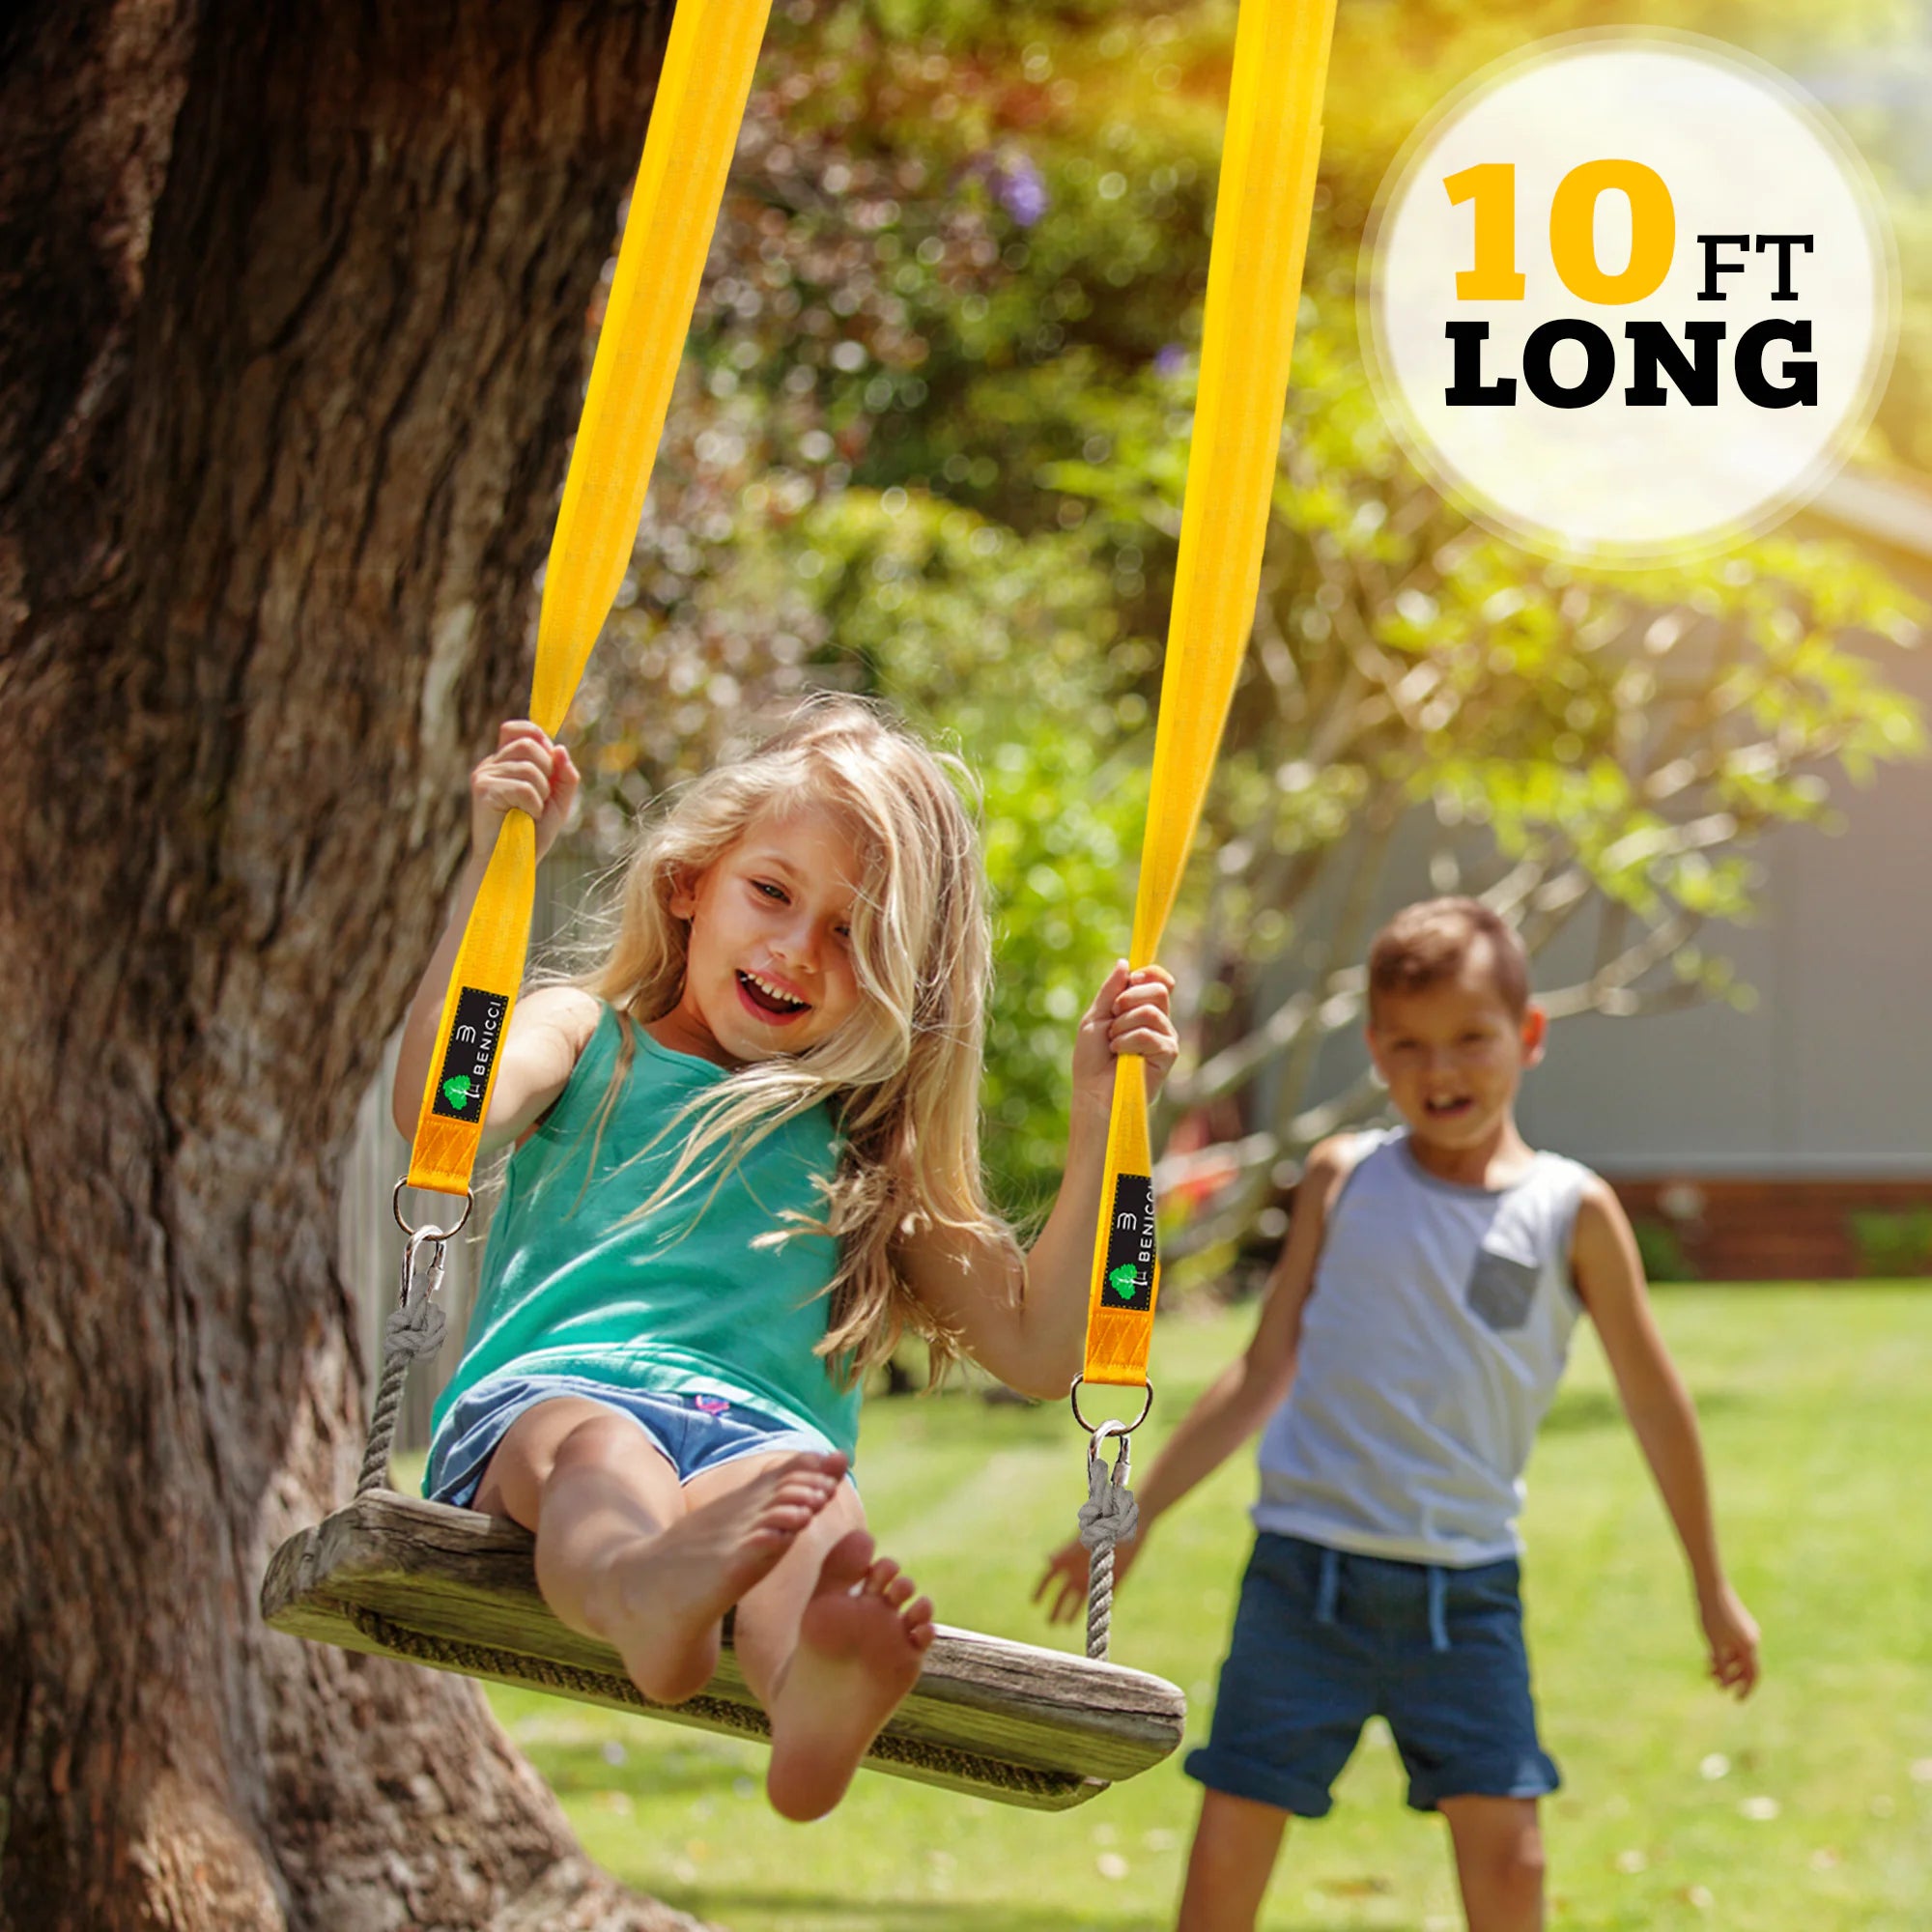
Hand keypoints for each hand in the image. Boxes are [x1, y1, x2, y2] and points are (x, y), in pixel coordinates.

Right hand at [470, 721, 579, 861]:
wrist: (510, 864)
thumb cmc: (531, 835)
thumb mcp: (557, 802)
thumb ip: (564, 776)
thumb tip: (560, 748)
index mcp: (505, 762)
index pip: (518, 729)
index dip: (539, 737)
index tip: (550, 765)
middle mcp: (491, 764)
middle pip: (529, 743)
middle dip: (547, 771)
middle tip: (540, 798)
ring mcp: (484, 775)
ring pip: (531, 767)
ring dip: (542, 794)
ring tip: (531, 812)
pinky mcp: (483, 790)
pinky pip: (524, 787)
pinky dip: (533, 805)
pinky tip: (523, 818)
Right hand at [1033, 1532, 1142, 1625]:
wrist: (1130, 1519)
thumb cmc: (1104, 1523)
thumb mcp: (1082, 1538)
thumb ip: (1066, 1551)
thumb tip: (1046, 1560)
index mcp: (1070, 1557)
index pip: (1051, 1576)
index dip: (1041, 1589)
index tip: (1033, 1603)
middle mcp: (1081, 1568)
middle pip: (1064, 1592)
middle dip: (1055, 1607)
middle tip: (1049, 1624)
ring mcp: (1097, 1575)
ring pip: (1081, 1598)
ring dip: (1072, 1612)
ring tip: (1063, 1625)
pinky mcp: (1115, 1578)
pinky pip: (1104, 1598)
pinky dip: (1097, 1610)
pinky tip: (1093, 1623)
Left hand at [1071, 961, 1179, 1116]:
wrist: (1093, 1092)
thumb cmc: (1092, 1059)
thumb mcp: (1095, 1017)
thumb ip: (1110, 991)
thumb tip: (1124, 963)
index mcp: (1142, 1009)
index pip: (1159, 980)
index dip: (1150, 973)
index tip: (1133, 978)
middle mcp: (1159, 1021)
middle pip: (1158, 990)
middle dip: (1128, 999)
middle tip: (1112, 1018)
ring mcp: (1166, 1037)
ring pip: (1151, 1011)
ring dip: (1123, 1025)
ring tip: (1113, 1043)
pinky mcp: (1168, 1055)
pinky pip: (1150, 1034)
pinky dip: (1127, 1041)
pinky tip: (1120, 1054)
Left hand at [1699, 1580, 1760, 1698]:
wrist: (1710, 1585)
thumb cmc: (1712, 1615)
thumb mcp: (1714, 1644)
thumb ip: (1722, 1665)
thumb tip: (1725, 1684)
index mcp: (1750, 1645)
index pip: (1753, 1674)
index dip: (1746, 1689)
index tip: (1736, 1700)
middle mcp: (1752, 1638)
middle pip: (1746, 1666)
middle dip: (1732, 1678)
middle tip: (1716, 1686)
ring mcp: (1746, 1630)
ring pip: (1738, 1655)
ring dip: (1725, 1665)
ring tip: (1707, 1671)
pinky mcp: (1738, 1623)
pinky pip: (1734, 1645)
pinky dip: (1724, 1653)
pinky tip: (1709, 1656)